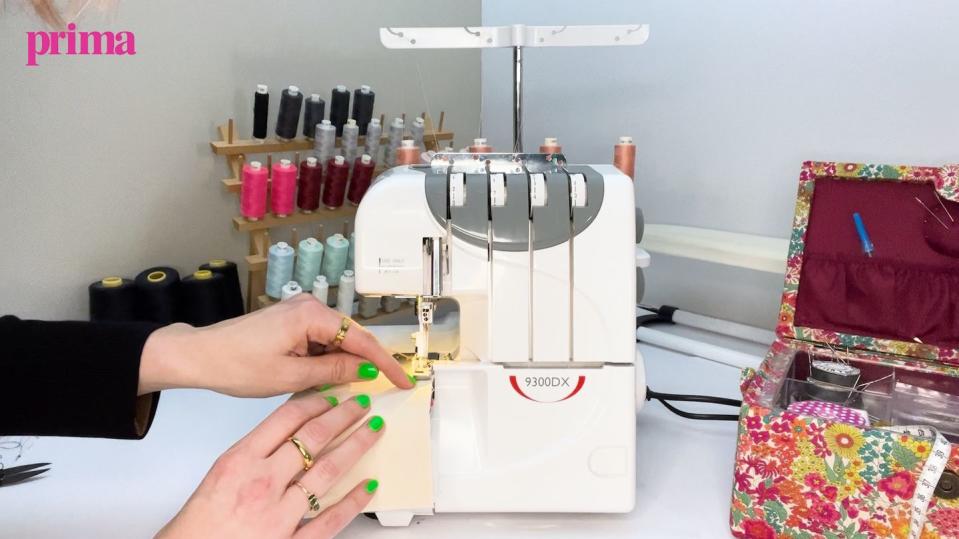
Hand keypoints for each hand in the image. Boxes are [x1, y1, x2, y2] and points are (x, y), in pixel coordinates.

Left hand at [138, 294, 412, 395]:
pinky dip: (329, 359)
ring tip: (356, 387)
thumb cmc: (236, 364)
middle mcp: (309, 306)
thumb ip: (333, 370)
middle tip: (389, 386)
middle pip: (353, 336)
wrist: (200, 356)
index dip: (386, 363)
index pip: (362, 340)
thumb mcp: (291, 376)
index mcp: (312, 315)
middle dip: (370, 362)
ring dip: (346, 362)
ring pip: (337, 340)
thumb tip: (365, 370)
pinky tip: (330, 377)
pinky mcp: (291, 321)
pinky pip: (321, 340)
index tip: (403, 380)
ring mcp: (300, 312)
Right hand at [158, 392, 384, 537]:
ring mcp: (279, 514)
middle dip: (344, 416)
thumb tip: (288, 432)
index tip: (332, 395)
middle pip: (313, 438)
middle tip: (361, 405)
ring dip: (356, 446)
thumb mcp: (220, 474)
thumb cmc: (198, 525)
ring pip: (328, 470)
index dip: (316, 402)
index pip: (287, 419)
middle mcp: (262, 483)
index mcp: (240, 461)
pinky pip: (331, 519)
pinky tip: (368, 485)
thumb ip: (254, 453)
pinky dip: (354, 501)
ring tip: (373, 430)